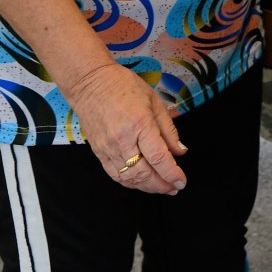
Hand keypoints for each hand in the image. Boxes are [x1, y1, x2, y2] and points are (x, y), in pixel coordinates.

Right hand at [62, 61, 186, 194]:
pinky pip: (114, 175)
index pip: (158, 158)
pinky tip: (141, 182)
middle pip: (143, 173)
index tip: (182, 182)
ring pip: (128, 178)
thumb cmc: (125, 87)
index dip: (171, 174)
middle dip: (161, 185)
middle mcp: (122, 140)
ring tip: (162, 188)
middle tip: (174, 188)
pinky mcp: (98, 152)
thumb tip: (180, 152)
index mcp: (139, 125)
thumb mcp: (154, 102)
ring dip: (147, 187)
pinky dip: (129, 182)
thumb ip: (168, 129)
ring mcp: (107, 148)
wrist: (90, 83)